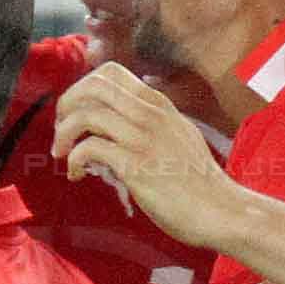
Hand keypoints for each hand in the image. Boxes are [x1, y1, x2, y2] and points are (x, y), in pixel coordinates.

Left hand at [55, 63, 233, 245]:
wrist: (222, 211)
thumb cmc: (201, 183)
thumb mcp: (180, 136)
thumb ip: (152, 123)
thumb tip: (120, 122)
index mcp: (159, 105)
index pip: (110, 72)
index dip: (83, 87)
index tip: (77, 110)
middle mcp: (150, 114)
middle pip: (93, 85)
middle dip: (67, 104)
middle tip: (62, 128)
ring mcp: (143, 138)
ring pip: (86, 114)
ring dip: (64, 133)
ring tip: (62, 152)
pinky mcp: (136, 166)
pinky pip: (89, 148)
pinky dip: (73, 160)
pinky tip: (77, 174)